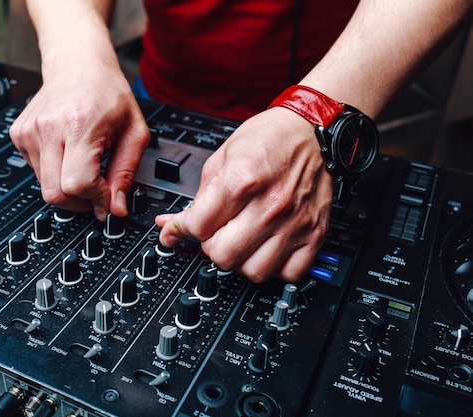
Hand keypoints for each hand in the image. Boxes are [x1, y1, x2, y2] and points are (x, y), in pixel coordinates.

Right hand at [9, 63, 149, 219]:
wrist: (78, 65)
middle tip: (96, 193)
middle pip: (56, 193)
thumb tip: (116, 208)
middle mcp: (48, 128)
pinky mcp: (19, 135)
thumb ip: (126, 173)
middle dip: (80, 202)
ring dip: (68, 188)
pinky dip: (55, 174)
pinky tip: (68, 156)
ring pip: (44, 187)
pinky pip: (36, 172)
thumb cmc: (108, 93)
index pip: (78, 183)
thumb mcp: (134, 132)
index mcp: (79, 124)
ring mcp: (29, 132)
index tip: (108, 199)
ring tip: (85, 167)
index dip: (96, 199)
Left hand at [156, 107, 331, 281]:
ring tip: (242, 240)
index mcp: (242, 180)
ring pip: (254, 271)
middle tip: (215, 232)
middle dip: (211, 246)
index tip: (181, 228)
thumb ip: (197, 197)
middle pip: (222, 255)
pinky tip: (267, 247)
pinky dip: (275, 267)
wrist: (312, 130)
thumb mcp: (222, 157)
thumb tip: (170, 226)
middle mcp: (270, 205)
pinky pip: (289, 273)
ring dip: (241, 259)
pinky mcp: (315, 234)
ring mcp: (294, 223)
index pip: (198, 227)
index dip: (183, 228)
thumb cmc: (270, 139)